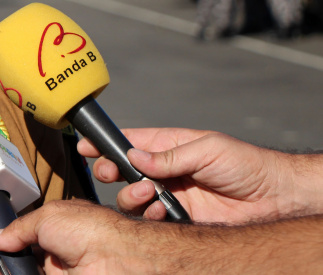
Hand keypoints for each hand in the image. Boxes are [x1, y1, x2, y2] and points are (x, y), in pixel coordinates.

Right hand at [0, 200, 155, 274]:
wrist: (118, 259)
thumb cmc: (92, 229)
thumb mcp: (46, 217)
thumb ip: (18, 228)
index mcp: (57, 227)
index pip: (25, 235)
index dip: (5, 240)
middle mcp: (58, 251)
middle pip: (23, 257)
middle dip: (0, 260)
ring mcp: (61, 271)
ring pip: (28, 272)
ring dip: (5, 271)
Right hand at [79, 127, 312, 222]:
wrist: (275, 199)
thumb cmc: (246, 165)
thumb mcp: (207, 149)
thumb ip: (168, 155)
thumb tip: (134, 155)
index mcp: (170, 146)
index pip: (130, 142)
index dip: (106, 143)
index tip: (85, 145)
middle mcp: (166, 171)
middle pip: (123, 170)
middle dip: (110, 170)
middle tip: (109, 173)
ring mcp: (170, 195)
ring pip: (131, 197)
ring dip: (131, 195)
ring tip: (147, 192)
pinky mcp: (177, 219)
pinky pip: (150, 219)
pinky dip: (148, 215)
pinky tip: (158, 211)